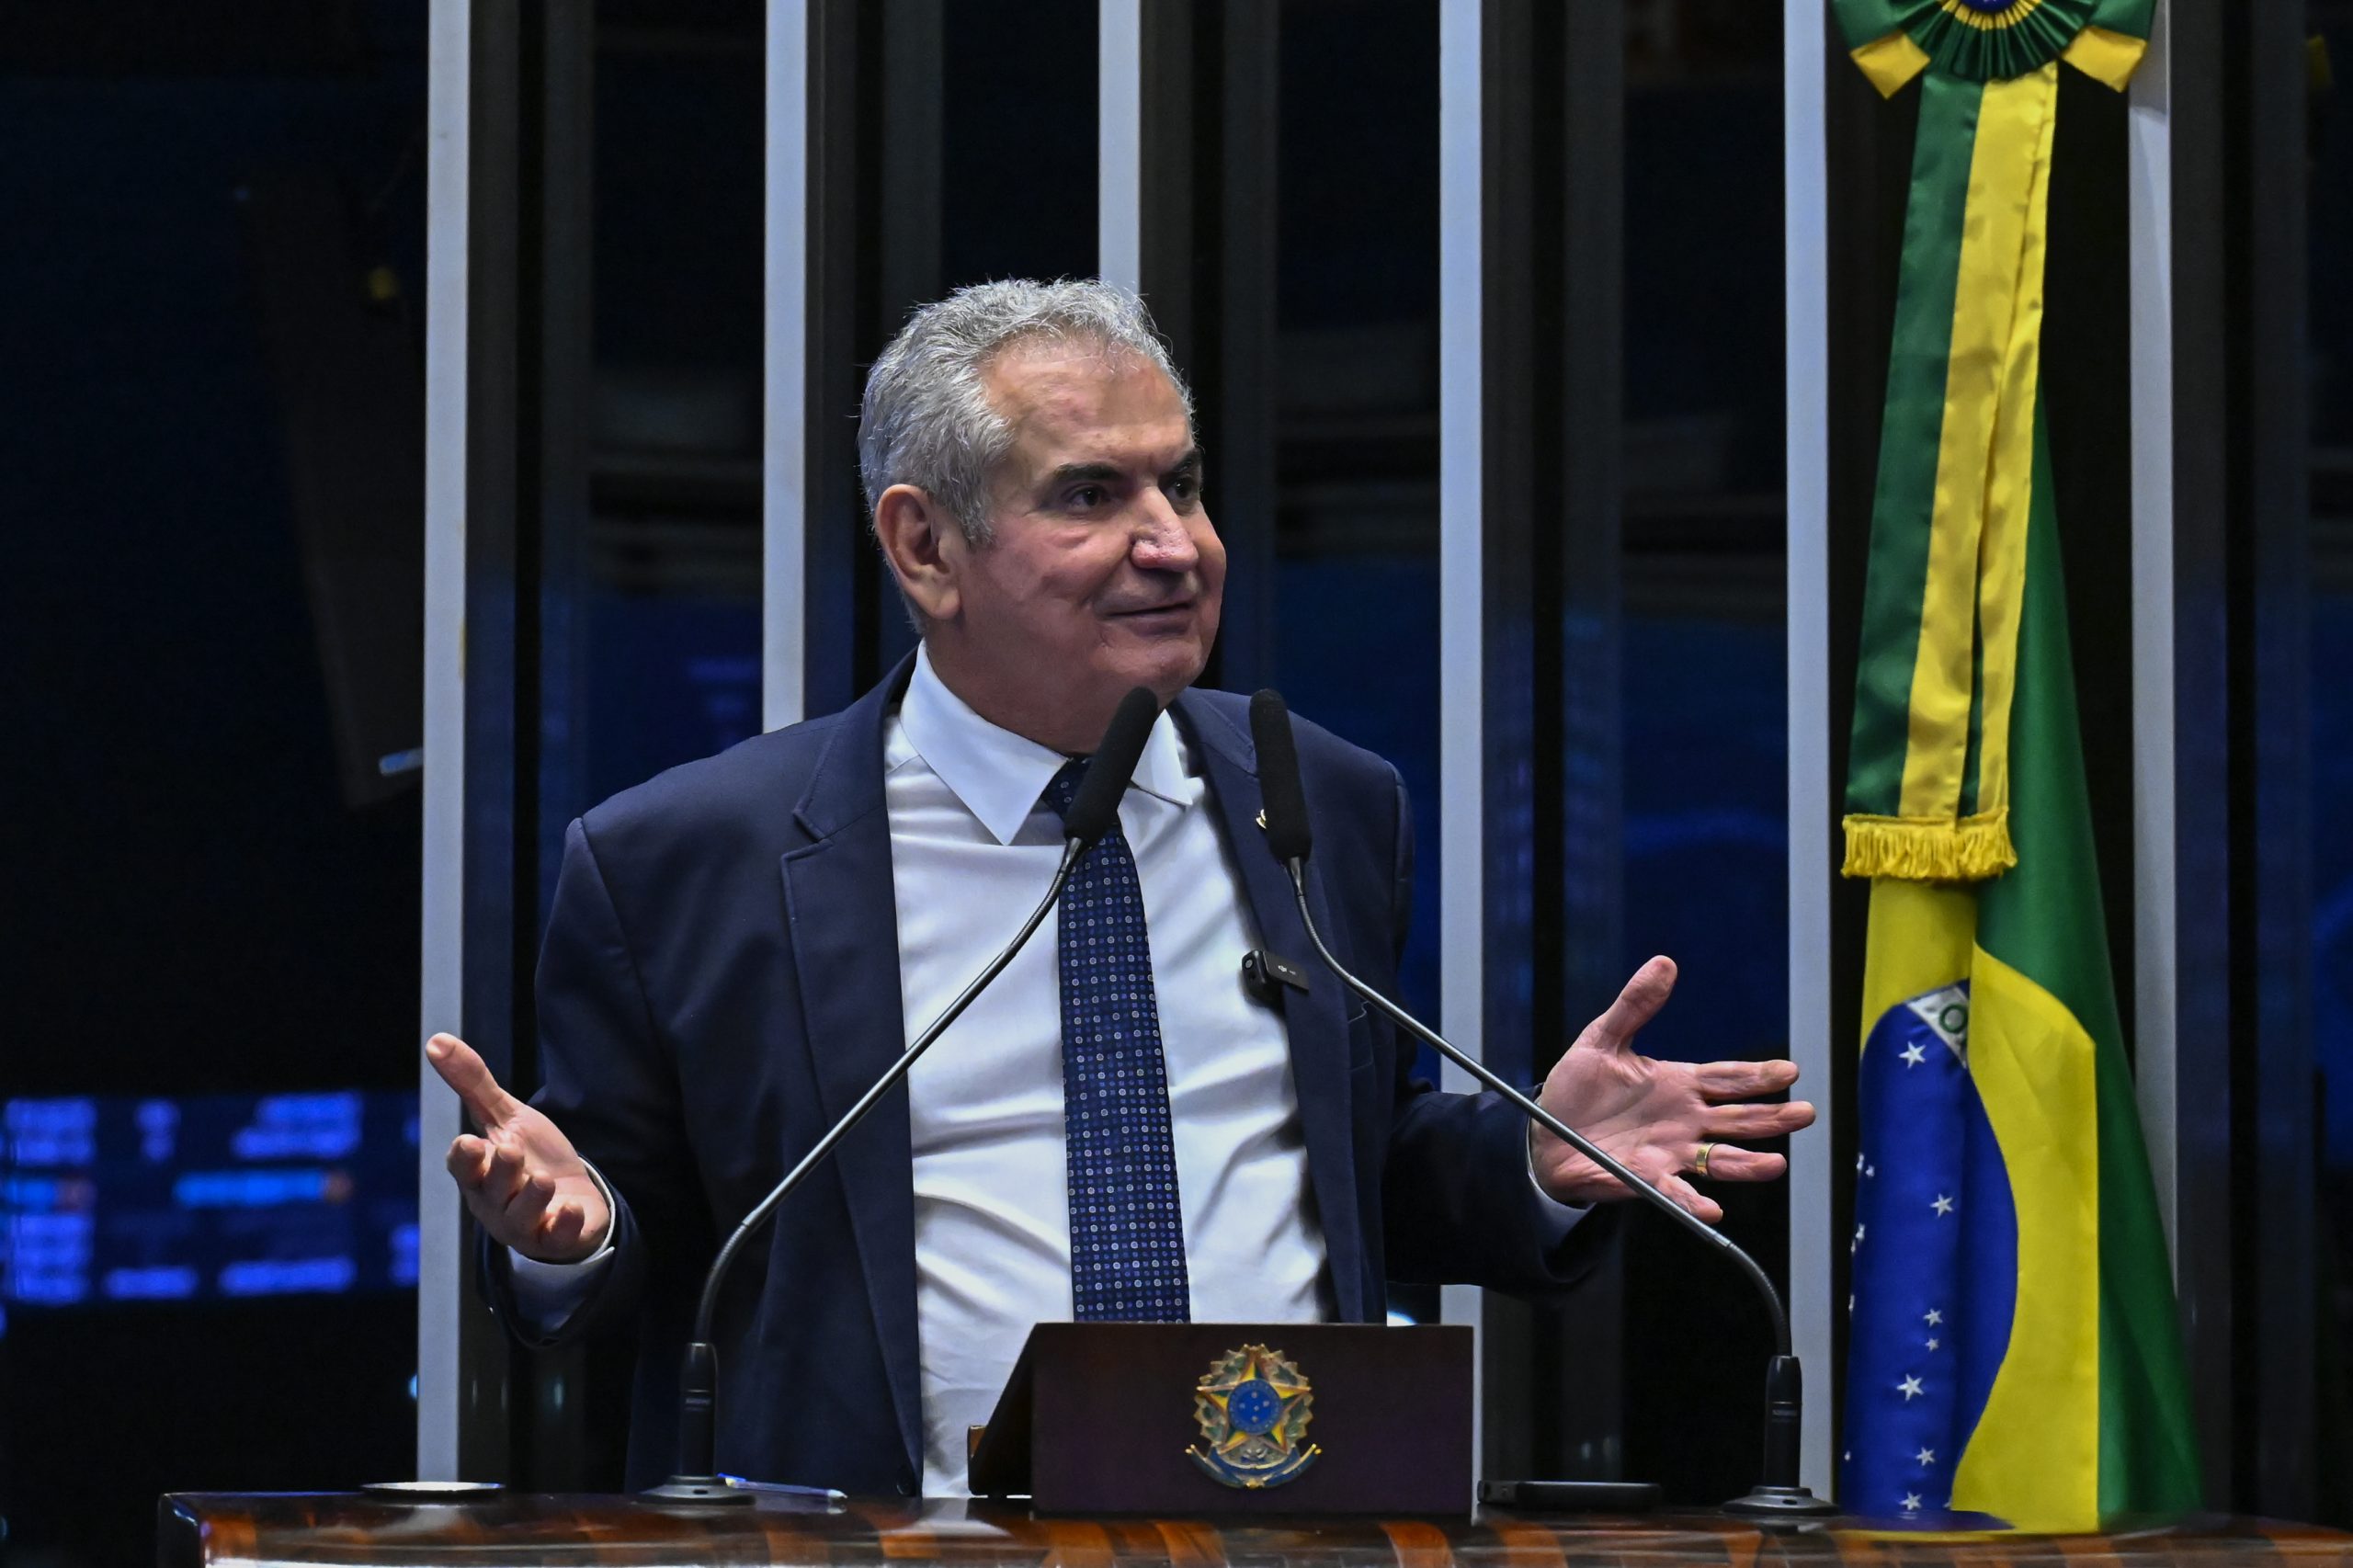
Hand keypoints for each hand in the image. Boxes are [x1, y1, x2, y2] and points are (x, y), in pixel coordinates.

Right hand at [426, 1033, 610, 1262]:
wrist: (574, 1196)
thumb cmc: (530, 1156)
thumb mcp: (506, 1116)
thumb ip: (473, 1083)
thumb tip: (436, 1040)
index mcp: (479, 1173)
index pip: (463, 1168)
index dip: (464, 1159)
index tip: (469, 1143)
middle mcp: (496, 1203)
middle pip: (492, 1190)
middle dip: (500, 1172)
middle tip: (510, 1152)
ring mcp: (525, 1224)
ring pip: (521, 1218)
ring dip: (532, 1199)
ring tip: (543, 1180)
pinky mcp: (557, 1238)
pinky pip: (556, 1238)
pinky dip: (564, 1226)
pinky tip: (571, 1210)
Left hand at [1529, 956, 1815, 1222]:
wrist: (1545, 1134)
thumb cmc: (1577, 1088)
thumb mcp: (1602, 1039)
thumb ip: (1635, 1005)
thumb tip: (1664, 963)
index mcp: (1679, 1083)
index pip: (1727, 1077)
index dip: (1757, 1074)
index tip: (1789, 1070)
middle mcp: (1685, 1119)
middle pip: (1738, 1118)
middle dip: (1772, 1117)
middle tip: (1805, 1113)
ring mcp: (1671, 1151)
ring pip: (1719, 1157)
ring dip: (1747, 1163)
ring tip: (1775, 1164)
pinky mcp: (1648, 1179)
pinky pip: (1676, 1192)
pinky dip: (1694, 1200)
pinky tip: (1712, 1207)